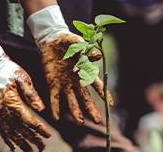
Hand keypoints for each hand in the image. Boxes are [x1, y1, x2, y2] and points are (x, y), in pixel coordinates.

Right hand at [0, 34, 50, 150]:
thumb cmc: (9, 69)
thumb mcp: (23, 77)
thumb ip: (32, 94)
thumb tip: (41, 109)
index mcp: (11, 101)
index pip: (27, 119)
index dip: (38, 128)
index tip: (47, 135)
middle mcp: (2, 109)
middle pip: (19, 129)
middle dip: (31, 139)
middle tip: (42, 148)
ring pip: (9, 131)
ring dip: (20, 142)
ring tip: (30, 150)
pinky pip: (0, 128)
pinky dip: (7, 138)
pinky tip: (13, 145)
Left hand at [27, 6, 111, 124]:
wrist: (51, 40)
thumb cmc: (67, 40)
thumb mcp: (76, 42)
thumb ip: (85, 49)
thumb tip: (97, 56)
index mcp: (84, 70)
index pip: (96, 84)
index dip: (103, 94)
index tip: (110, 105)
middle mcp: (76, 80)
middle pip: (85, 97)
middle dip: (91, 109)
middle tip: (97, 121)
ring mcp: (64, 83)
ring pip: (71, 100)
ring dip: (75, 111)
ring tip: (80, 123)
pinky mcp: (52, 83)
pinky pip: (54, 97)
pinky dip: (55, 107)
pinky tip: (56, 118)